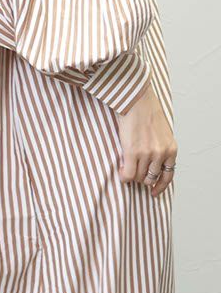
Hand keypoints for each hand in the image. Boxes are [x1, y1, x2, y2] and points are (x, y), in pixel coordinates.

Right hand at [115, 82, 177, 196]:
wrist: (136, 101)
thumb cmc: (146, 112)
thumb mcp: (162, 132)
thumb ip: (160, 148)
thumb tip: (152, 163)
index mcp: (171, 149)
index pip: (168, 175)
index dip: (160, 186)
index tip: (154, 192)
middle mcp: (161, 154)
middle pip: (150, 177)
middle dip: (142, 179)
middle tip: (133, 173)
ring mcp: (147, 154)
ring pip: (139, 177)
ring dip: (131, 176)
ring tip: (125, 170)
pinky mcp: (132, 152)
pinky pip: (128, 174)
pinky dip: (123, 176)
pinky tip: (120, 172)